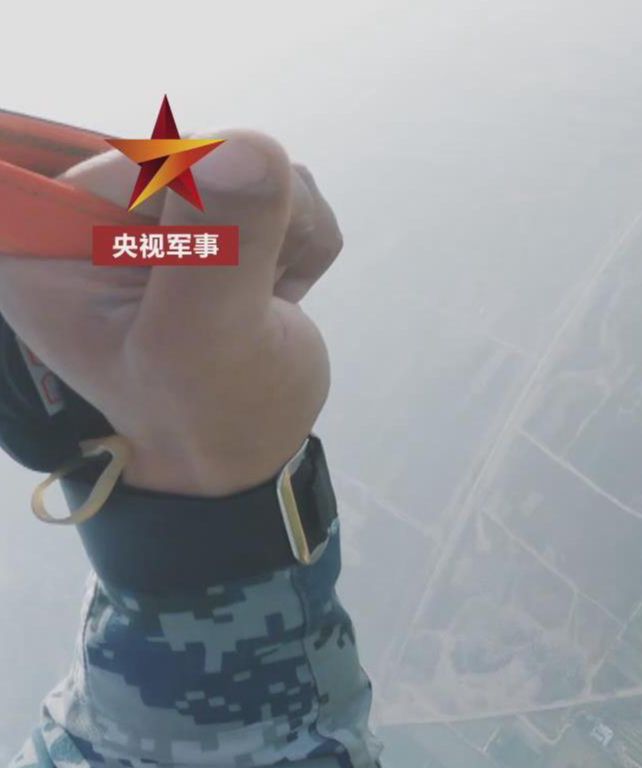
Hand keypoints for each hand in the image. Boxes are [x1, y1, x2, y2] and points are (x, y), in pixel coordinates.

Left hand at [0, 130, 342, 494]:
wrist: (248, 452)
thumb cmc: (211, 416)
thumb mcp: (204, 342)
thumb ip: (220, 247)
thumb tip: (252, 146)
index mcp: (43, 244)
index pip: (132, 161)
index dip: (200, 202)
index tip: (222, 266)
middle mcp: (86, 217)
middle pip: (195, 153)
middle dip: (255, 215)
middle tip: (257, 292)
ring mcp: (153, 216)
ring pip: (246, 162)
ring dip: (288, 226)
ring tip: (269, 298)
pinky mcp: (208, 221)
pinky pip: (275, 182)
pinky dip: (303, 236)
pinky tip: (280, 289)